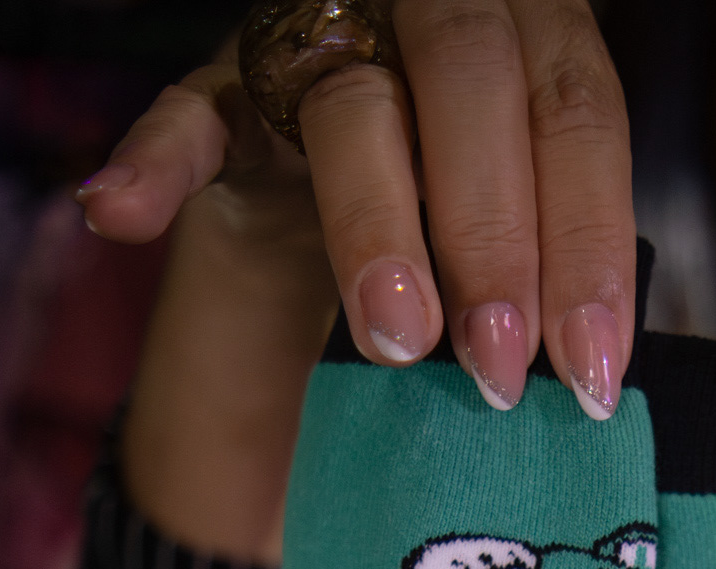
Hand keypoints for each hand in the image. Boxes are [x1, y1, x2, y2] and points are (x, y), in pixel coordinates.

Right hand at [76, 0, 634, 418]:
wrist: (318, 268)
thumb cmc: (448, 269)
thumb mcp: (517, 267)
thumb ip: (548, 288)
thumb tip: (592, 386)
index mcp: (530, 49)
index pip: (576, 118)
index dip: (590, 242)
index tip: (591, 369)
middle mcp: (428, 24)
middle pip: (472, 85)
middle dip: (494, 236)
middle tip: (497, 368)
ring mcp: (320, 53)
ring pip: (352, 104)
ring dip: (377, 222)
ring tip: (395, 334)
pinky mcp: (223, 98)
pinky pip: (188, 115)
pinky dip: (157, 160)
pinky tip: (123, 214)